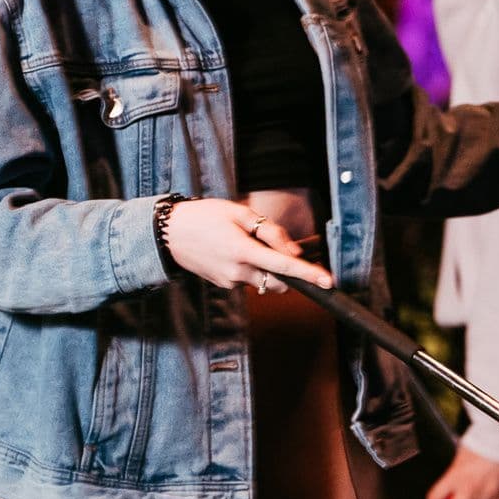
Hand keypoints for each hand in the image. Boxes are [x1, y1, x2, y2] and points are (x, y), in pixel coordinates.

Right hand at [162, 199, 334, 293]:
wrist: (169, 234)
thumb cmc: (205, 216)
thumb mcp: (239, 213)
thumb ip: (269, 231)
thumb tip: (293, 251)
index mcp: (243, 251)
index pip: (284, 266)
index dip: (309, 274)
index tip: (329, 282)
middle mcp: (237, 272)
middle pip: (278, 282)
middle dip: (285, 271)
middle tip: (272, 245)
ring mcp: (229, 282)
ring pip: (263, 281)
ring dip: (266, 268)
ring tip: (244, 244)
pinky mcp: (223, 285)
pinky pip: (247, 280)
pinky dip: (250, 268)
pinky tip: (231, 251)